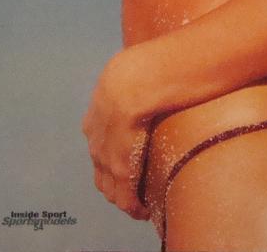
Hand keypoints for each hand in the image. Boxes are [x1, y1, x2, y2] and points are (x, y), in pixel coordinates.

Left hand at [81, 48, 155, 220]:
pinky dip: (131, 204)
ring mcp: (105, 145)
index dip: (113, 150)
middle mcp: (96, 124)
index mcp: (102, 96)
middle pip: (99, 161)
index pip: (101, 133)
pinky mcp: (120, 162)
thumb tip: (169, 68)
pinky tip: (142, 210)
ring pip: (107, 180)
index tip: (128, 163)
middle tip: (136, 189)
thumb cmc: (167, 56)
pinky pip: (123, 191)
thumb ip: (147, 73)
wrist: (155, 69)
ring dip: (123, 194)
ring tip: (140, 203)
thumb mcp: (147, 59)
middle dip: (114, 179)